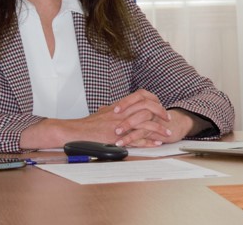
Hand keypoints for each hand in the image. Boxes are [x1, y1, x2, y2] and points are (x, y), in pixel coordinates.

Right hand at [20, 89, 171, 148]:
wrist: (76, 132)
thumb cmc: (87, 124)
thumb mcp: (102, 114)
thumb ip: (112, 111)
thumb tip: (118, 110)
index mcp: (118, 106)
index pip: (140, 99)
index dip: (153, 102)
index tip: (160, 108)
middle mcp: (121, 113)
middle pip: (146, 107)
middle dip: (160, 112)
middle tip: (167, 119)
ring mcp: (120, 124)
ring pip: (144, 123)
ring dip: (158, 128)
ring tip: (166, 133)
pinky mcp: (117, 137)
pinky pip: (137, 138)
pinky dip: (148, 141)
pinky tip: (156, 143)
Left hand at [112, 92, 207, 146]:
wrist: (177, 124)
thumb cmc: (153, 117)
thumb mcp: (137, 110)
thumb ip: (120, 109)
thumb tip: (103, 109)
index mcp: (147, 99)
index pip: (137, 96)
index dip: (126, 102)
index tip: (114, 109)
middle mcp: (152, 107)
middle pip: (139, 108)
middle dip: (126, 118)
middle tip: (115, 127)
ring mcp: (155, 118)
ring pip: (143, 121)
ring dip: (129, 131)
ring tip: (118, 138)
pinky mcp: (158, 130)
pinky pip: (146, 134)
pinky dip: (136, 139)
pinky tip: (128, 144)